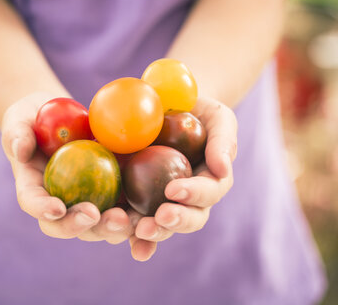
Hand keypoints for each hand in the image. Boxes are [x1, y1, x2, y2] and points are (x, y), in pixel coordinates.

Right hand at [1, 92, 155, 259]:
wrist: (61, 117)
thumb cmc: (35, 117)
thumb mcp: (20, 118)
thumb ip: (17, 133)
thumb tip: (20, 149)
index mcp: (34, 187)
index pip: (33, 203)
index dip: (43, 209)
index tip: (56, 208)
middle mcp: (59, 202)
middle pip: (67, 224)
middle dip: (81, 226)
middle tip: (95, 215)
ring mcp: (86, 201)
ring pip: (98, 225)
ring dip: (112, 228)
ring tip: (128, 221)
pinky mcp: (111, 194)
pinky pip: (124, 210)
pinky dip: (136, 217)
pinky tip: (151, 213)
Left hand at [134, 98, 236, 244]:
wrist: (166, 105)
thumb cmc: (197, 111)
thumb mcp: (217, 117)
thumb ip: (222, 141)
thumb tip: (223, 169)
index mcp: (209, 182)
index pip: (207, 194)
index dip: (194, 194)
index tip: (173, 189)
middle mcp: (187, 200)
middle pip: (187, 220)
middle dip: (175, 222)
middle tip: (159, 217)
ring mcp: (160, 202)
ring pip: (159, 226)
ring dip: (150, 232)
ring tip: (137, 229)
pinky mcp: (135, 199)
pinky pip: (130, 220)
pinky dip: (123, 231)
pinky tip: (115, 230)